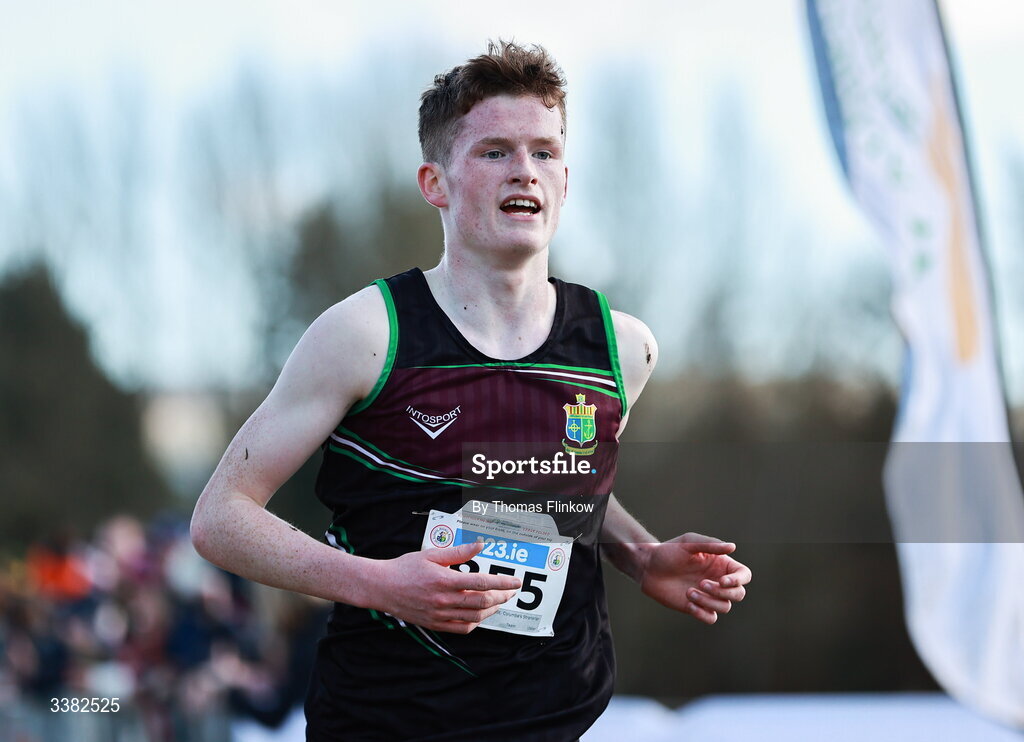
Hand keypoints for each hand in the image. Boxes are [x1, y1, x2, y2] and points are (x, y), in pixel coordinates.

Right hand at [367, 541, 521, 633]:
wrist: (381, 587)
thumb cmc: (405, 568)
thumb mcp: (431, 554)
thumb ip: (458, 552)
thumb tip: (479, 545)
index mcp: (444, 580)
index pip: (481, 583)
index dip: (502, 582)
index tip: (515, 582)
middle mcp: (443, 600)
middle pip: (482, 602)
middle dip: (501, 597)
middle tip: (510, 591)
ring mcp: (439, 615)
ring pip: (474, 617)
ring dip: (492, 610)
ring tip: (499, 601)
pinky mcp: (435, 625)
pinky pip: (462, 629)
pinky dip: (476, 623)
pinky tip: (480, 614)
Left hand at [639, 532, 750, 624]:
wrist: (648, 566)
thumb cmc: (669, 551)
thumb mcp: (689, 543)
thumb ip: (711, 545)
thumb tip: (733, 547)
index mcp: (720, 564)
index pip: (743, 575)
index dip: (738, 580)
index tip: (723, 580)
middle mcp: (718, 581)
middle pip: (738, 594)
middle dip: (723, 592)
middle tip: (702, 583)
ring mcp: (708, 596)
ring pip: (724, 607)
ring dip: (709, 601)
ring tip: (689, 591)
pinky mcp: (696, 607)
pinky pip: (711, 618)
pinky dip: (703, 613)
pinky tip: (688, 604)